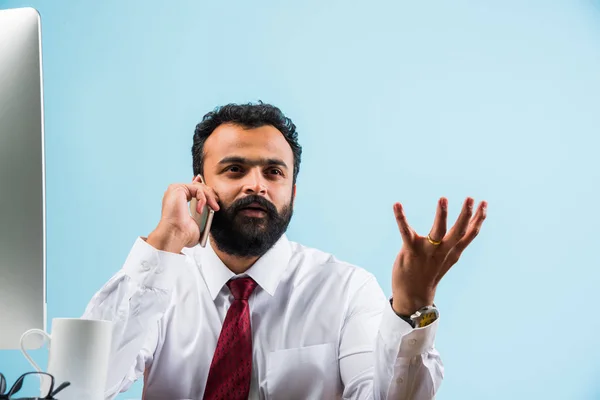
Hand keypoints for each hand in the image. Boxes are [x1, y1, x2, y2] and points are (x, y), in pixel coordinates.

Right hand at [147, 176, 219, 252]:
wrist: (175, 235)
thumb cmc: (184, 233)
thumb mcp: (197, 221)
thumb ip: (202, 210)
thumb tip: (210, 207)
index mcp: (178, 199)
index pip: (193, 188)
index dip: (204, 189)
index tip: (215, 198)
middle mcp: (175, 193)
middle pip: (198, 186)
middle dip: (210, 195)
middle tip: (216, 205)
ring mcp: (175, 190)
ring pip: (199, 187)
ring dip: (209, 198)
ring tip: (214, 208)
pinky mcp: (177, 189)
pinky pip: (197, 189)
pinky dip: (203, 199)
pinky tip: (200, 210)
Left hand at [391, 197, 486, 315]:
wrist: (413, 297)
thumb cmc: (429, 273)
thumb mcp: (446, 259)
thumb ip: (453, 245)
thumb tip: (463, 231)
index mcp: (452, 252)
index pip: (469, 234)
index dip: (478, 219)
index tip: (484, 203)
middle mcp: (443, 251)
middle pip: (459, 231)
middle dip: (466, 214)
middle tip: (470, 198)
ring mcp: (427, 252)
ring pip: (438, 231)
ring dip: (441, 215)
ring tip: (443, 199)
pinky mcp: (411, 251)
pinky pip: (406, 232)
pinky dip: (401, 217)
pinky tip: (397, 205)